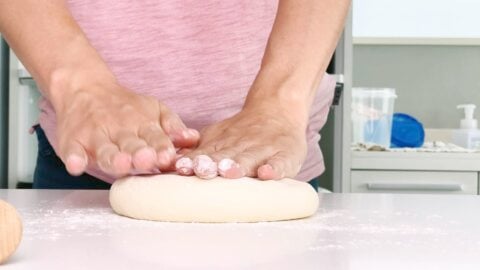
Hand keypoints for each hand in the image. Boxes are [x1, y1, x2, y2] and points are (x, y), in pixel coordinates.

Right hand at [56, 80, 198, 176]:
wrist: (85, 87)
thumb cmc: (126, 106)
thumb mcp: (154, 110)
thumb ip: (173, 126)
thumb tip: (193, 138)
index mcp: (142, 124)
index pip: (155, 136)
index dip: (161, 147)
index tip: (168, 156)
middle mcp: (120, 130)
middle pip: (131, 144)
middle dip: (139, 153)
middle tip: (147, 159)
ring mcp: (95, 135)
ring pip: (104, 149)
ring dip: (112, 157)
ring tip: (119, 164)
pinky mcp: (73, 140)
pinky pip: (72, 150)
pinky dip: (74, 158)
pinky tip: (76, 166)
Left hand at [175, 100, 307, 179]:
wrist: (278, 108)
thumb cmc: (244, 133)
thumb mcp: (219, 135)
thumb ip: (199, 150)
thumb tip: (171, 163)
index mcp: (224, 144)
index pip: (208, 153)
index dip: (196, 160)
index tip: (183, 168)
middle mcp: (243, 146)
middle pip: (228, 156)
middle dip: (215, 164)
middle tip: (203, 171)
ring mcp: (265, 150)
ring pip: (251, 158)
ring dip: (239, 165)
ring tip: (229, 172)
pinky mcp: (286, 154)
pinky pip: (282, 162)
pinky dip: (275, 168)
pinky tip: (267, 173)